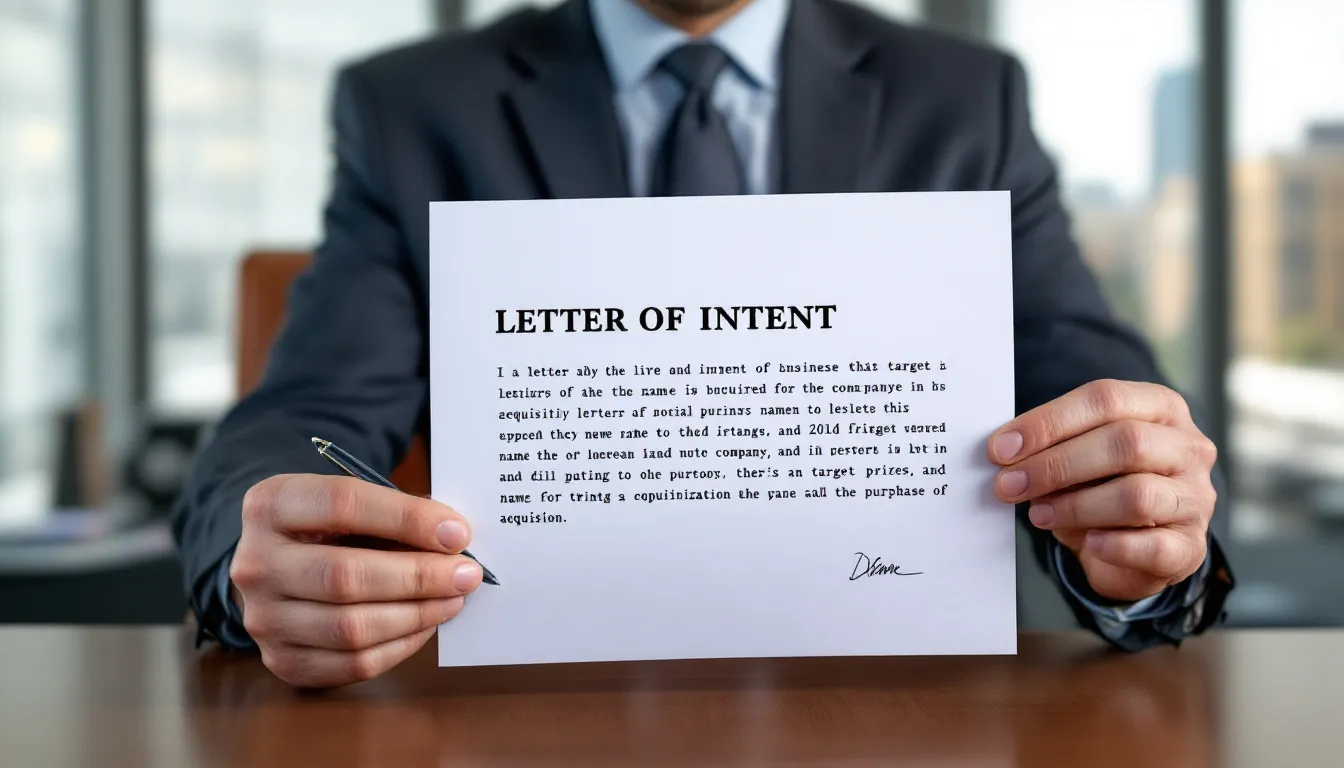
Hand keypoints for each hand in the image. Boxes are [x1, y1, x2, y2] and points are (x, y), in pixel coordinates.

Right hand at [228, 474, 481, 687]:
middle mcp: (256, 562)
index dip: (407, 519)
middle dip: (418, 576)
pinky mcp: (282, 660)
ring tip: (452, 599)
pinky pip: (352, 664)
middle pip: (346, 575)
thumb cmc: (330, 528)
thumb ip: (396, 513)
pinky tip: (426, 625)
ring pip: (351, 628)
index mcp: (271, 504)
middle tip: (466, 574)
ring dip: (416, 615)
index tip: (456, 533)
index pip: (343, 504)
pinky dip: (401, 646)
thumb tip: (455, 540)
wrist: (280, 564)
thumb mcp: (352, 502)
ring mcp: (263, 618)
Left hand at [988, 379, 1215, 602]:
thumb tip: (1004, 451)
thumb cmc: (1102, 488)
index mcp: (1160, 408)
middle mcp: (1188, 447)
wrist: (1136, 550)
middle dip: (1056, 464)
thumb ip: (1051, 446)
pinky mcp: (1192, 546)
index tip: (1002, 448)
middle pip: (1126, 442)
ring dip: (1076, 506)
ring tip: (1038, 514)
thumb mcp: (1078, 457)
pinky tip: (1088, 544)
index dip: (1049, 422)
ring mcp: (1196, 497)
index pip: (1105, 399)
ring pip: (1138, 494)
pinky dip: (1114, 546)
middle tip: (1009, 484)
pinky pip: (1154, 546)